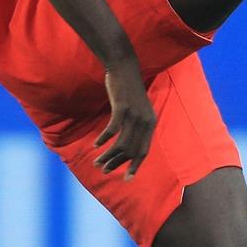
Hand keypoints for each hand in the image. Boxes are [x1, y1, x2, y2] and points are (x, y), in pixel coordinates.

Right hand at [93, 62, 155, 179]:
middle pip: (130, 150)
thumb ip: (136, 125)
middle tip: (104, 171)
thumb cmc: (129, 89)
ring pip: (120, 143)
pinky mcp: (122, 107)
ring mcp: (134, 114)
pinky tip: (95, 145)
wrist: (125, 67)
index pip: (144, 151)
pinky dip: (103, 140)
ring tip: (97, 162)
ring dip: (108, 155)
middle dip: (116, 163)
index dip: (135, 166)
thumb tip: (128, 143)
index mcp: (151, 123)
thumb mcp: (138, 109)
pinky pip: (112, 130)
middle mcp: (145, 121)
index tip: (126, 179)